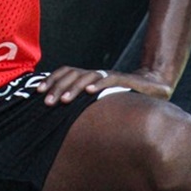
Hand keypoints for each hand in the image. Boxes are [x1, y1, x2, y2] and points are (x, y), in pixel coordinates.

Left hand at [36, 65, 174, 105]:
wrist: (152, 86)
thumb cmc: (122, 96)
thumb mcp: (100, 101)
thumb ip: (84, 105)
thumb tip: (61, 117)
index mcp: (87, 77)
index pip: (64, 73)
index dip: (51, 80)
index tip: (37, 92)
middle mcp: (95, 74)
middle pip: (71, 75)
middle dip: (57, 88)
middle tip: (47, 102)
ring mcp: (108, 76)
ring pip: (86, 77)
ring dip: (73, 88)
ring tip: (64, 100)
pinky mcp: (123, 80)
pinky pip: (109, 79)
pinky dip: (98, 85)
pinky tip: (89, 92)